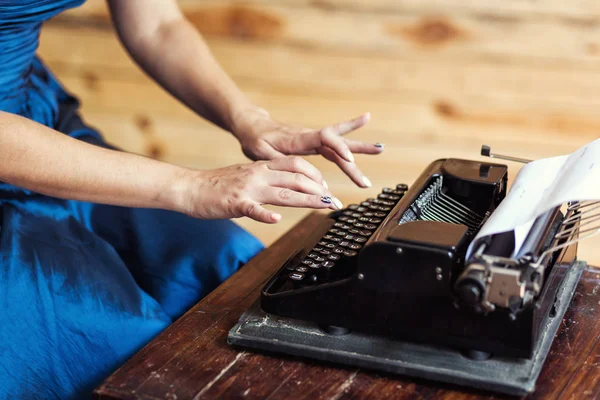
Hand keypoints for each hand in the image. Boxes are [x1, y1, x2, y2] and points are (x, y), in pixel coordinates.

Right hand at [179, 156, 341, 222]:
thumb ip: (268, 178)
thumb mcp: (248, 175)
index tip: (327, 188)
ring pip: (282, 192)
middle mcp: (258, 174)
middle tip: (335, 202)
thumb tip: (289, 185)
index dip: (315, 175)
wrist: (191, 187)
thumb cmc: (219, 185)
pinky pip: (252, 209)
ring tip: (325, 205)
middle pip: (296, 178)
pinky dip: (265, 214)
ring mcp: (247, 189)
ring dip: (307, 199)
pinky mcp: (234, 203)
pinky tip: (276, 218)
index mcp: (262, 167)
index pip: (296, 165)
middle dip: (319, 190)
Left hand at [232, 106, 383, 187]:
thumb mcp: (260, 152)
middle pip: (336, 144)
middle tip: (371, 168)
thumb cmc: (255, 139)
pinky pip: (335, 142)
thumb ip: (277, 160)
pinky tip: (366, 129)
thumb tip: (292, 170)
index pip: (322, 139)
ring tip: (380, 149)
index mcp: (297, 139)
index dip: (337, 147)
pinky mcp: (314, 142)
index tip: (348, 159)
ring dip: (359, 148)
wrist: (253, 126)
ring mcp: (314, 138)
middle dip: (355, 155)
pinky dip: (350, 137)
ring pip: (340, 143)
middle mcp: (309, 136)